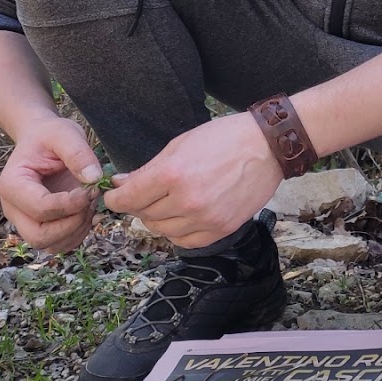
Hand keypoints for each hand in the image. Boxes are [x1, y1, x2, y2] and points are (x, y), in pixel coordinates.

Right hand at [0, 115, 103, 253]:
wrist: (41, 140)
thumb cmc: (49, 136)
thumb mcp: (65, 134)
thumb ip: (78, 153)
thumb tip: (94, 179)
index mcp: (12, 184)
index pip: (40, 208)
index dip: (70, 204)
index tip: (91, 188)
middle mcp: (13, 208)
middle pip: (39, 236)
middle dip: (71, 224)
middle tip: (89, 201)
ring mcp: (24, 221)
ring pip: (49, 245)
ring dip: (76, 230)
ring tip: (88, 204)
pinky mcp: (39, 226)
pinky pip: (59, 244)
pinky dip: (77, 234)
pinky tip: (85, 211)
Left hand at [104, 112, 280, 249]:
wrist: (267, 147)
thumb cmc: (223, 139)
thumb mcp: (179, 145)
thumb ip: (148, 169)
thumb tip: (121, 184)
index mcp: (173, 174)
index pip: (129, 198)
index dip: (116, 198)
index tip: (113, 196)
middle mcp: (187, 201)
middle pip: (145, 216)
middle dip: (138, 205)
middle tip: (145, 194)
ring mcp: (205, 218)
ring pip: (163, 230)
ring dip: (158, 218)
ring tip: (167, 202)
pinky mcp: (221, 229)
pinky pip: (185, 241)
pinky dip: (177, 232)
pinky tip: (182, 216)